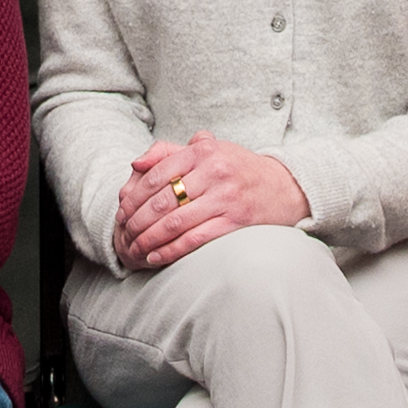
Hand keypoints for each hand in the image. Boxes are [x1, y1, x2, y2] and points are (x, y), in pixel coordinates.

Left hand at [115, 134, 309, 271]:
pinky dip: (171, 251)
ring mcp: (226, 199)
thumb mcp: (208, 150)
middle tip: (124, 232)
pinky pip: (195, 240)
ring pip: (176, 223)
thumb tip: (136, 164)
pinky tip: (156, 257)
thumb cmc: (238, 169)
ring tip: (135, 249)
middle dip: (138, 220)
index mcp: (205, 151)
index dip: (135, 195)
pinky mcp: (235, 223)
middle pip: (163, 200)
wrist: (285, 187)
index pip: (158, 174)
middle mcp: (215, 172)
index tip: (122, 210)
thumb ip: (170, 152)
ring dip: (149, 239)